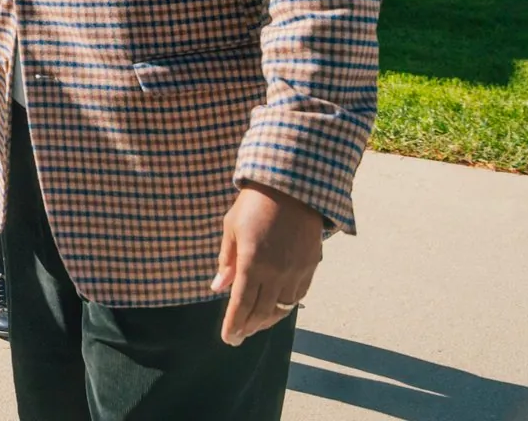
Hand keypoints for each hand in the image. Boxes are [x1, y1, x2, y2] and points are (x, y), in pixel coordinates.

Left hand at [210, 182, 324, 345]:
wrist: (292, 188)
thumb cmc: (253, 205)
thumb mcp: (231, 229)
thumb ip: (226, 261)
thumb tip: (217, 287)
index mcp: (252, 262)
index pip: (241, 305)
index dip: (233, 325)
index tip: (228, 339)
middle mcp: (276, 272)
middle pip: (261, 311)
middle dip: (247, 328)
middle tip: (237, 337)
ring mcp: (295, 271)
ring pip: (281, 308)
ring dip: (266, 321)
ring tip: (253, 327)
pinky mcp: (310, 267)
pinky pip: (297, 296)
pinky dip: (284, 307)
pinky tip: (274, 310)